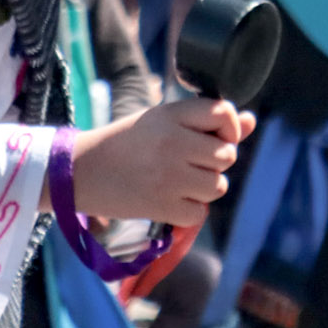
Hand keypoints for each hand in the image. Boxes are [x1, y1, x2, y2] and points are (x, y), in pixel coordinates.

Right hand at [67, 99, 251, 226]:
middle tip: (188, 163)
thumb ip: (209, 121)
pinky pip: (199, 213)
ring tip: (178, 181)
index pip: (225, 114)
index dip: (228, 128)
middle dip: (214, 162)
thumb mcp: (164, 121)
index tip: (212, 136)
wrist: (76, 172)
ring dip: (204, 187)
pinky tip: (170, 200)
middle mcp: (173, 144)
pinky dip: (190, 211)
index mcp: (172, 115)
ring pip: (218, 186)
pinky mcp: (159, 207)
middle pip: (227, 156)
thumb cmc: (127, 142)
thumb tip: (251, 121)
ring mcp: (167, 177)